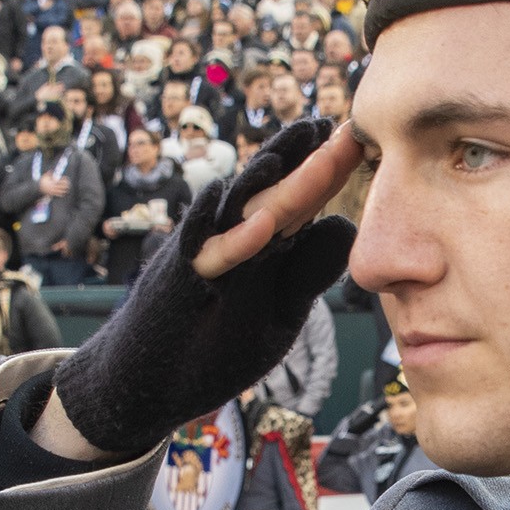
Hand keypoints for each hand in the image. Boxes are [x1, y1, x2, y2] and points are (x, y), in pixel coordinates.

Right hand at [39, 119, 360, 461]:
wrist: (149, 385)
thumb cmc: (214, 345)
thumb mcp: (278, 311)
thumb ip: (308, 271)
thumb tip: (346, 222)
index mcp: (264, 247)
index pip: (303, 202)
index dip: (329, 171)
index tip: (360, 139)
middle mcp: (233, 240)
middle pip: (276, 191)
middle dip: (308, 156)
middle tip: (340, 124)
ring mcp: (203, 255)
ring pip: (244, 209)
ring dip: (276, 176)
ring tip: (306, 141)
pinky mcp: (176, 280)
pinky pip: (208, 255)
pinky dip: (233, 238)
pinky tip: (261, 218)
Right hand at [40, 172, 67, 197]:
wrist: (37, 188)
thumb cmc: (41, 182)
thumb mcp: (44, 176)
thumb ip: (48, 173)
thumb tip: (51, 170)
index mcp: (52, 182)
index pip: (60, 180)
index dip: (64, 179)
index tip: (66, 178)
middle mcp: (53, 187)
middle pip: (61, 186)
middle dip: (65, 184)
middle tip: (69, 183)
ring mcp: (52, 191)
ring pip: (60, 191)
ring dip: (64, 189)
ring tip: (67, 188)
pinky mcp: (51, 194)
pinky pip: (57, 195)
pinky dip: (60, 194)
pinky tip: (63, 193)